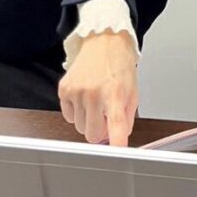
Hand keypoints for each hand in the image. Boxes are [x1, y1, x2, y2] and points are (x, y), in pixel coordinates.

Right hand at [57, 30, 137, 145]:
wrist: (104, 42)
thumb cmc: (120, 67)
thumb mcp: (132, 92)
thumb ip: (126, 119)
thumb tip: (117, 140)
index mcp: (115, 94)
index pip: (116, 125)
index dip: (116, 143)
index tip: (118, 154)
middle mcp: (94, 93)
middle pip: (92, 135)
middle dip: (100, 131)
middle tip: (106, 116)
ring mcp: (76, 92)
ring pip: (80, 128)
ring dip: (88, 121)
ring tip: (97, 102)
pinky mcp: (63, 90)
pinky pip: (69, 117)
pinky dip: (77, 112)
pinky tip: (85, 98)